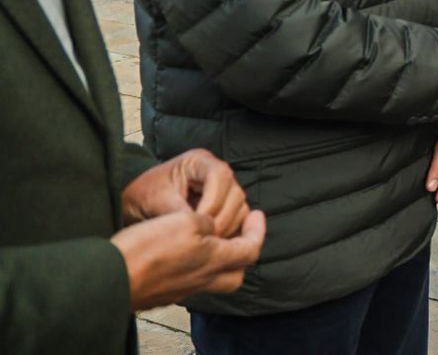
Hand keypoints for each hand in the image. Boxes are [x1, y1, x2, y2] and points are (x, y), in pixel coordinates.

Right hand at [112, 208, 265, 310]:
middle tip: (238, 232)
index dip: (258, 230)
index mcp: (215, 260)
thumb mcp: (186, 221)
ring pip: (212, 278)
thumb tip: (213, 227)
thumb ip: (208, 222)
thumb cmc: (148, 249)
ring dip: (217, 258)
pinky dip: (194, 265)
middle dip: (242, 251)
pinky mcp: (164, 292)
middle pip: (236, 272)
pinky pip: (189, 281)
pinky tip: (182, 251)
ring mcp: (182, 289)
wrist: (110, 277)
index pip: (251, 249)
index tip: (257, 214)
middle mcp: (202, 279)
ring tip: (209, 238)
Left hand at [122, 149, 248, 237]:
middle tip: (203, 238)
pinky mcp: (226, 208)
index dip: (213, 200)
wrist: (138, 204)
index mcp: (199, 162)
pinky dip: (229, 234)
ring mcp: (225, 190)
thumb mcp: (154, 200)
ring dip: (226, 228)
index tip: (198, 222)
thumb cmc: (143, 196)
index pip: (220, 176)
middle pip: (235, 194)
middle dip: (220, 219)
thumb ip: (176, 210)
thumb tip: (196, 228)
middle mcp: (217, 172)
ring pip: (241, 209)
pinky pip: (238, 222)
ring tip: (205, 243)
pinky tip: (212, 245)